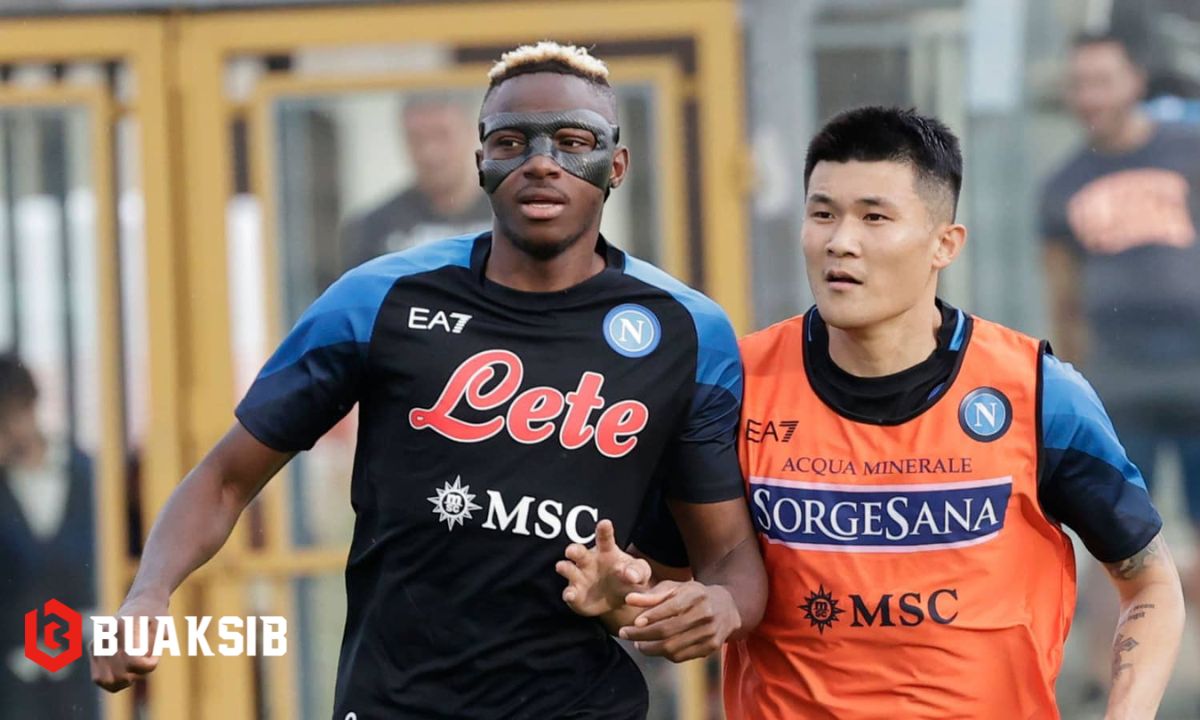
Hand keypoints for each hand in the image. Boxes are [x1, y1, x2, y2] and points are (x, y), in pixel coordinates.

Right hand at [90, 592, 166, 691]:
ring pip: (106, 680)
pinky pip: (99, 678)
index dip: (148, 664)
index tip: (156, 656)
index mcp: (122, 626)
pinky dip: (113, 682)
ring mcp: (97, 643)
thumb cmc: (156, 616)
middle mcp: (105, 635)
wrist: (142, 603)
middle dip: (138, 673)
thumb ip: (153, 643)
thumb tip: (140, 656)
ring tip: (136, 669)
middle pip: (120, 674)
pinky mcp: (94, 651)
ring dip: (124, 681)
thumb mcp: (162, 628)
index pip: (133, 661)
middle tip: (147, 660)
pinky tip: (127, 674)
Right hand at [555, 519, 650, 616]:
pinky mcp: (575, 594)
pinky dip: (569, 594)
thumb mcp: (640, 574)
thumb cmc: (629, 579)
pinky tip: (570, 595)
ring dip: (565, 568)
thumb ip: (638, 572)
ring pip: (568, 569)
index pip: (604, 538)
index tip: (605, 523)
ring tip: (562, 567)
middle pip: (579, 551)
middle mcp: (589, 561)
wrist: (620, 600)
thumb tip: (630, 575)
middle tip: (571, 550)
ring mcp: (579, 577)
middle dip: (574, 550)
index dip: (604, 530)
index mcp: (606, 551)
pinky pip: (569, 593)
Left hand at [619, 580, 739, 661]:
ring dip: (650, 648)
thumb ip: (652, 594)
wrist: (727, 608)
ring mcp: (709, 633)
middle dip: (642, 635)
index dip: (651, 616)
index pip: (670, 608)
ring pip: (673, 647)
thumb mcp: (675, 588)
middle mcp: (705, 615)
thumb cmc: (693, 595)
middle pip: (668, 630)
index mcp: (696, 595)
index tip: (633, 622)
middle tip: (625, 634)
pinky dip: (664, 654)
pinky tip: (655, 648)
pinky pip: (681, 656)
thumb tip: (628, 599)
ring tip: (638, 643)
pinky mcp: (711, 648)